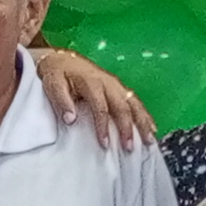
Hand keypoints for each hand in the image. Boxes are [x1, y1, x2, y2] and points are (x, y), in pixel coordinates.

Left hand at [34, 47, 156, 148]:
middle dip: (128, 127)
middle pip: (122, 106)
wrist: (63, 59)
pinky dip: (145, 115)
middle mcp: (108, 82)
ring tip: (149, 140)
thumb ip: (61, 101)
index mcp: (92, 82)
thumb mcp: (53, 84)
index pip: (101, 107)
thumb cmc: (57, 73)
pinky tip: (152, 128)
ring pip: (134, 103)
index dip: (103, 126)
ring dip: (142, 122)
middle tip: (129, 147)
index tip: (105, 144)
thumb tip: (70, 119)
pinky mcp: (119, 87)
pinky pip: (135, 101)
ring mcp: (116, 84)